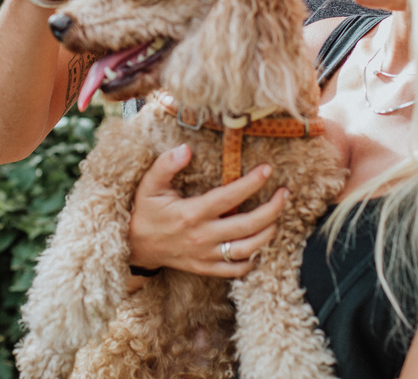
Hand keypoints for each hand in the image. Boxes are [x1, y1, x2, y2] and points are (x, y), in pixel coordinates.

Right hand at [127, 144, 287, 277]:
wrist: (133, 247)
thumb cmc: (144, 212)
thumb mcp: (149, 185)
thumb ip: (166, 165)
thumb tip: (186, 149)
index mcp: (191, 213)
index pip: (229, 197)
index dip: (251, 183)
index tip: (268, 170)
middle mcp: (202, 236)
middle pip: (248, 225)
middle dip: (272, 209)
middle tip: (285, 194)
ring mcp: (206, 255)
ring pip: (248, 249)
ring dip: (268, 233)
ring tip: (278, 216)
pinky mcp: (206, 268)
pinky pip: (236, 269)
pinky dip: (253, 259)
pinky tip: (260, 244)